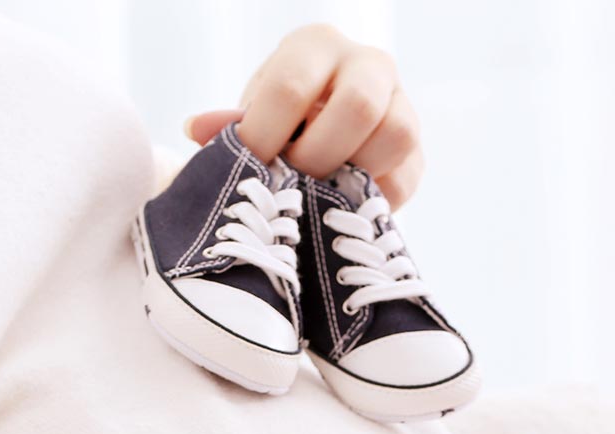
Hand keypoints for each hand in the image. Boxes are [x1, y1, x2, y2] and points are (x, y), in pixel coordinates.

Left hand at [185, 24, 423, 206]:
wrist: (327, 136)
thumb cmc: (284, 123)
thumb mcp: (257, 117)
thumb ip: (233, 127)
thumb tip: (198, 130)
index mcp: (317, 46)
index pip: (293, 85)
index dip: (265, 135)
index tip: (248, 170)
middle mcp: (368, 64)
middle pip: (358, 104)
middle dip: (318, 157)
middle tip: (292, 185)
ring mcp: (401, 104)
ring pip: (396, 135)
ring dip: (353, 175)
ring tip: (319, 196)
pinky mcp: (416, 151)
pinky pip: (405, 178)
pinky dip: (373, 200)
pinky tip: (343, 207)